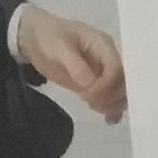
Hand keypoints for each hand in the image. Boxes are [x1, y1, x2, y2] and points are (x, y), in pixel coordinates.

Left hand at [16, 5, 126, 122]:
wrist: (35, 37)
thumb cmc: (48, 37)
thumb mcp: (59, 47)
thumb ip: (75, 65)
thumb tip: (90, 85)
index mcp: (103, 45)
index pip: (117, 69)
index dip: (107, 85)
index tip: (89, 95)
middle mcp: (108, 59)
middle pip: (123, 82)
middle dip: (112, 97)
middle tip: (94, 105)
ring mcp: (103, 72)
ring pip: (120, 92)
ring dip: (113, 104)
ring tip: (95, 108)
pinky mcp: (96, 84)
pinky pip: (110, 98)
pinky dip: (112, 109)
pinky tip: (108, 120)